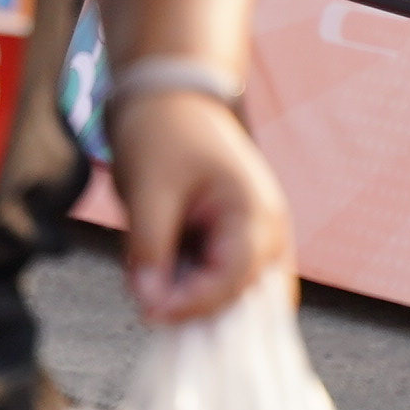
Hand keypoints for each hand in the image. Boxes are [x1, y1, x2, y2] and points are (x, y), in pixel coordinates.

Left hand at [112, 88, 290, 324]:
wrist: (169, 97)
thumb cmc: (162, 133)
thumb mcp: (148, 188)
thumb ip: (151, 247)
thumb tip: (149, 303)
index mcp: (255, 213)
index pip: (234, 281)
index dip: (193, 304)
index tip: (149, 313)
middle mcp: (268, 232)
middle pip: (237, 296)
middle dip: (188, 300)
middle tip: (142, 287)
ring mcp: (257, 238)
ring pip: (226, 292)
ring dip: (188, 291)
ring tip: (147, 265)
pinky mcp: (237, 241)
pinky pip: (219, 278)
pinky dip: (190, 280)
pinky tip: (158, 263)